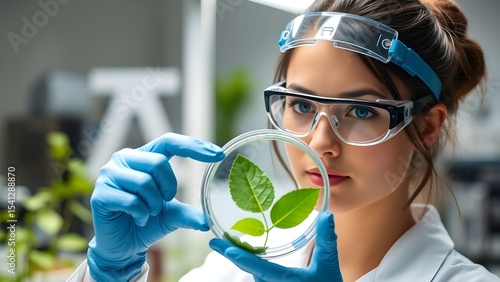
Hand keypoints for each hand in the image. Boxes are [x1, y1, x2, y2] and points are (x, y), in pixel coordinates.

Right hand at [87, 133, 223, 280]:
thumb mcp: (172, 214)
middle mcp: (124, 159)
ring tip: (149, 213)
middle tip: (164, 202)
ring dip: (154, 204)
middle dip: (168, 187)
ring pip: (145, 182)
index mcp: (143, 157)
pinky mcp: (100, 194)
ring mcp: (109, 175)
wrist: (122, 246)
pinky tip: (139, 219)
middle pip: (158, 163)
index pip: (169, 141)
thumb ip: (188, 212)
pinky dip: (142, 214)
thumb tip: (207, 222)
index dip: (193, 146)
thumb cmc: (146, 222)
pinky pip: (132, 201)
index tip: (218, 154)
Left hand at [209, 211, 341, 281]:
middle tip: (215, 243)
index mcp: (285, 280)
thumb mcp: (328, 265)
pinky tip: (248, 256)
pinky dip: (254, 267)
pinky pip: (263, 279)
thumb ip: (327, 241)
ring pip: (256, 276)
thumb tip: (327, 216)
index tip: (224, 247)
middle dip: (233, 256)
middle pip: (250, 271)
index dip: (240, 257)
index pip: (258, 268)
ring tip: (227, 246)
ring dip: (243, 262)